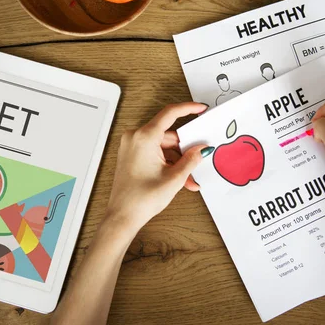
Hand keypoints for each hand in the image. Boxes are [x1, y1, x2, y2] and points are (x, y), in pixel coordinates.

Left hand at [105, 102, 208, 234]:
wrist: (122, 216)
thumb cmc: (141, 199)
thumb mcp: (174, 178)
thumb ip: (191, 159)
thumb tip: (202, 149)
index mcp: (144, 137)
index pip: (170, 113)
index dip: (188, 109)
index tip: (200, 108)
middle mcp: (135, 137)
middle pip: (169, 135)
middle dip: (185, 150)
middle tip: (199, 158)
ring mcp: (132, 146)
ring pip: (163, 147)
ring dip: (178, 161)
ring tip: (189, 180)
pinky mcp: (131, 155)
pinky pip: (154, 153)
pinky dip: (167, 163)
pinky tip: (178, 178)